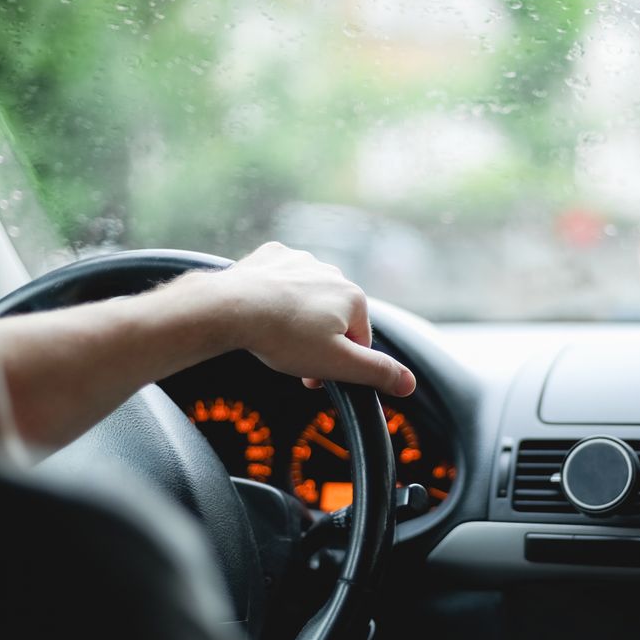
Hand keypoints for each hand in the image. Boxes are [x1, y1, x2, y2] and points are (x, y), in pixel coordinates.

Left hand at [192, 242, 415, 396]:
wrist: (230, 308)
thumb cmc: (284, 337)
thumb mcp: (338, 365)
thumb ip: (377, 372)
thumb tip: (409, 383)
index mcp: (353, 297)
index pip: (360, 340)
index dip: (340, 363)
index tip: (316, 377)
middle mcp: (332, 272)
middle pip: (333, 318)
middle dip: (318, 342)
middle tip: (294, 361)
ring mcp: (300, 260)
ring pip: (307, 298)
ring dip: (298, 319)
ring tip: (276, 337)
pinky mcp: (271, 256)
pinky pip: (281, 280)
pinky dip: (276, 296)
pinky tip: (263, 311)